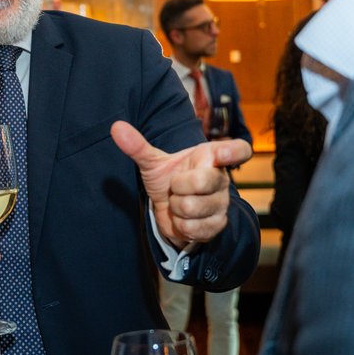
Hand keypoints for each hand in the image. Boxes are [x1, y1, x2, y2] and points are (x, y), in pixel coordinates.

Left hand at [111, 120, 251, 246]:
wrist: (170, 210)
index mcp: (211, 157)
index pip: (237, 150)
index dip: (233, 151)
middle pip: (202, 182)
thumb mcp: (154, 162)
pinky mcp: (217, 225)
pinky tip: (182, 219)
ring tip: (178, 202)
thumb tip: (116, 127)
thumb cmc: (170, 178)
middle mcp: (222, 179)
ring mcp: (222, 203)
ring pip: (193, 207)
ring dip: (176, 208)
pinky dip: (180, 225)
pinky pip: (193, 227)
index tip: (220, 153)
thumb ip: (138, 146)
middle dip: (178, 187)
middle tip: (176, 187)